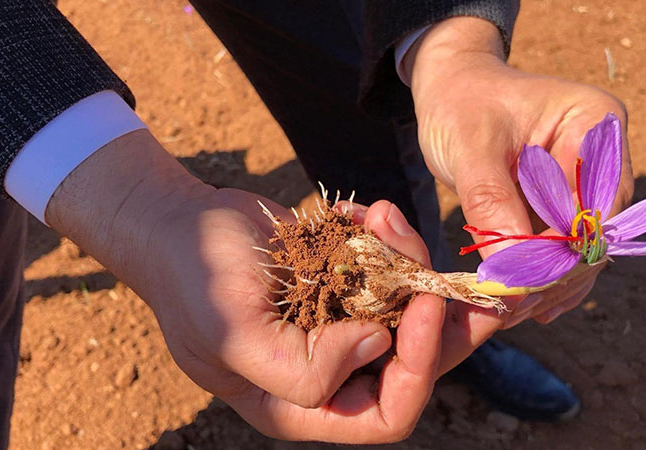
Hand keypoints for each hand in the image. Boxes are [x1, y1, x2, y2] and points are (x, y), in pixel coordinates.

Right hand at [46, 130, 444, 442]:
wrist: (180, 226)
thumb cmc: (196, 282)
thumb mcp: (233, 335)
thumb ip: (302, 368)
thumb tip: (377, 345)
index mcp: (300, 404)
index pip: (385, 414)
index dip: (418, 369)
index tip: (427, 305)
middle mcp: (328, 371)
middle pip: (412, 366)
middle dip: (443, 320)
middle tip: (466, 274)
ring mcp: (338, 325)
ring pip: (408, 314)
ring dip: (412, 265)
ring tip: (389, 217)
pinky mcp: (341, 285)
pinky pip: (386, 272)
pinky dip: (387, 240)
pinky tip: (366, 211)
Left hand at [404, 18, 633, 332]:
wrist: (452, 89)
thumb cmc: (460, 105)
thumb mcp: (469, 146)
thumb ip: (491, 201)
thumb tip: (513, 271)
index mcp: (595, 123)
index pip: (591, 205)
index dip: (559, 253)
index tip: (518, 289)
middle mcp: (604, 153)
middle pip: (594, 231)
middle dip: (554, 273)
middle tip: (512, 310)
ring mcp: (589, 178)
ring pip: (580, 246)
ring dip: (548, 281)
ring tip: (510, 313)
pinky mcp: (567, 199)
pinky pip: (562, 245)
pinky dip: (541, 273)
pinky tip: (519, 302)